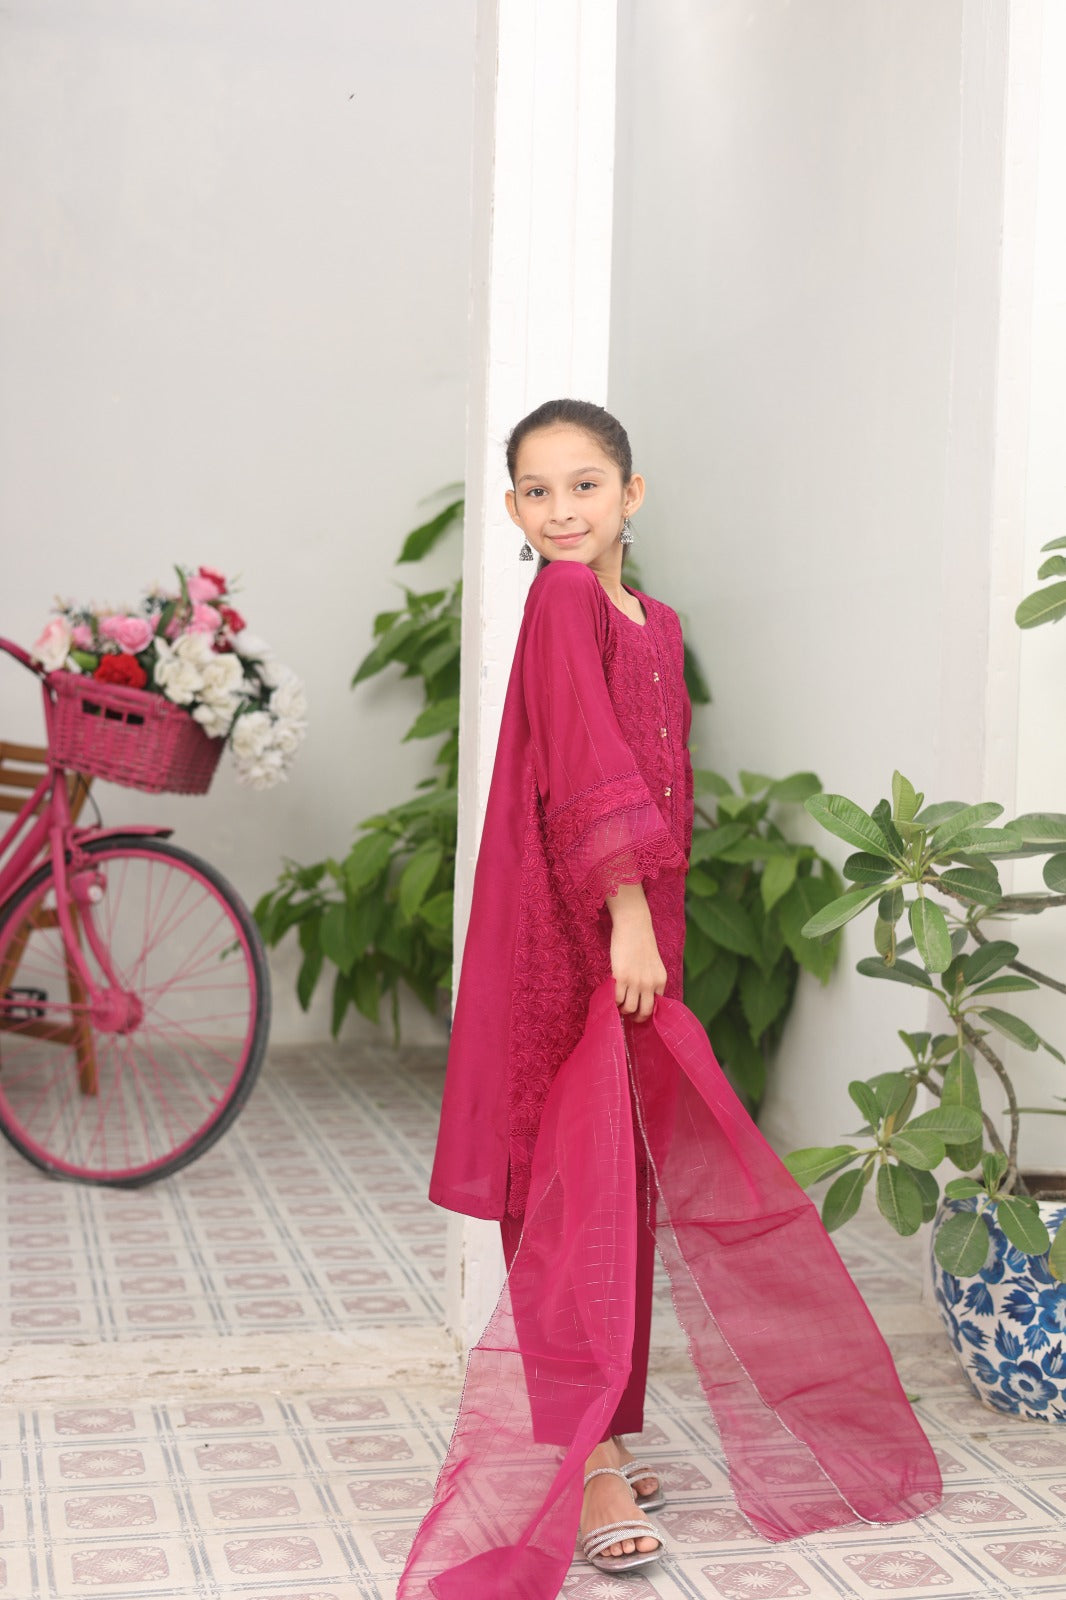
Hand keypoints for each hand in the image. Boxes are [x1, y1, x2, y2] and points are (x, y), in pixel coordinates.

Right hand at [607, 883, 666, 1021]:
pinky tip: (612, 995)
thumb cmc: (642, 943)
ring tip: (618, 1004)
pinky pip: (617, 999)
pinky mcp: (621, 977)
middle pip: (644, 1012)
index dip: (646, 1012)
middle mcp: (650, 984)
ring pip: (629, 1008)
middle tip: (628, 1014)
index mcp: (660, 981)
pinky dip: (614, 1002)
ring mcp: (635, 982)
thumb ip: (651, 980)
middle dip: (636, 1017)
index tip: (638, 1012)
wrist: (634, 926)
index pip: (656, 1006)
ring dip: (623, 1010)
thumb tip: (643, 997)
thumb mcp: (653, 965)